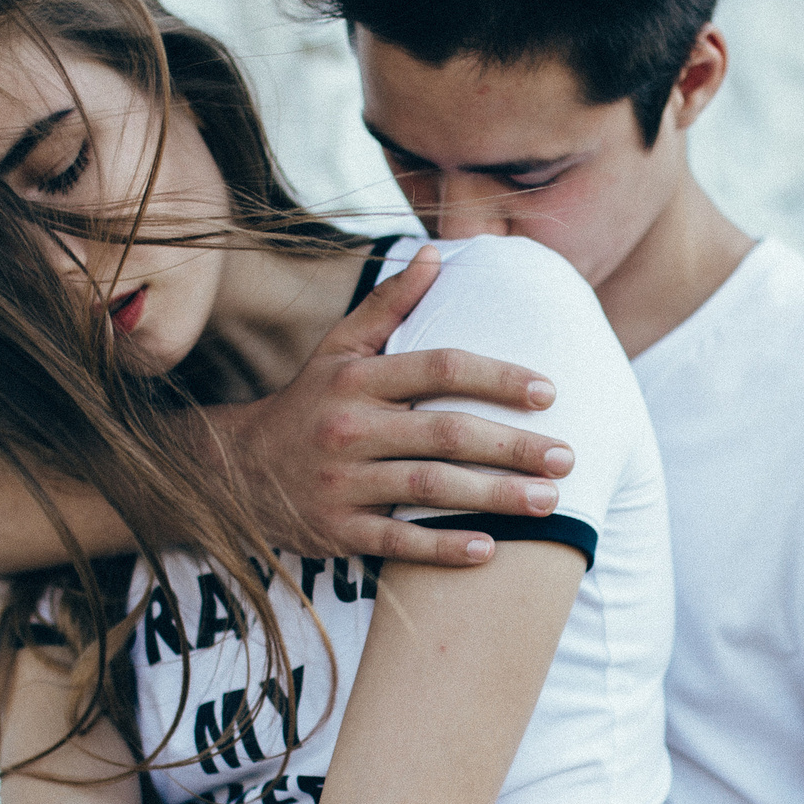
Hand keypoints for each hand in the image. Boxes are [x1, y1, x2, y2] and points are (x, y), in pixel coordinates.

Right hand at [215, 246, 574, 564]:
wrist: (236, 472)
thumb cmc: (309, 403)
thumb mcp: (338, 349)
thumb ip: (389, 305)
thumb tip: (437, 254)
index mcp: (358, 379)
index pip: (440, 367)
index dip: (498, 377)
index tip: (549, 393)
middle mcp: (349, 428)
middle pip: (445, 434)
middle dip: (513, 447)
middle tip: (567, 458)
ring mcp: (342, 483)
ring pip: (429, 490)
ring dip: (495, 498)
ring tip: (549, 503)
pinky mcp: (336, 530)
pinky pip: (399, 542)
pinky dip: (445, 547)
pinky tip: (492, 549)